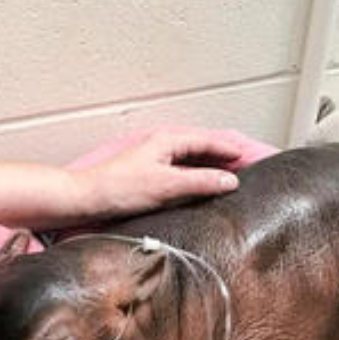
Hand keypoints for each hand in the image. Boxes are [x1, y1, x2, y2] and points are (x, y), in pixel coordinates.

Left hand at [70, 126, 273, 220]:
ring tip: (231, 178)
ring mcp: (158, 159)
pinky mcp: (152, 174)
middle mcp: (164, 145)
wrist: (88, 199)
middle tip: (247, 167)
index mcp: (169, 140)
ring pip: (194, 159)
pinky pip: (184, 171)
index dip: (231, 150)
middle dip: (225, 156)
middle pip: (203, 148)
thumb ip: (202, 182)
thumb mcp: (168, 185)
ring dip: (212, 167)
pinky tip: (204, 188)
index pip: (209, 142)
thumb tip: (230, 180)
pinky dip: (199, 176)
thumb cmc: (119, 188)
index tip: (250, 158)